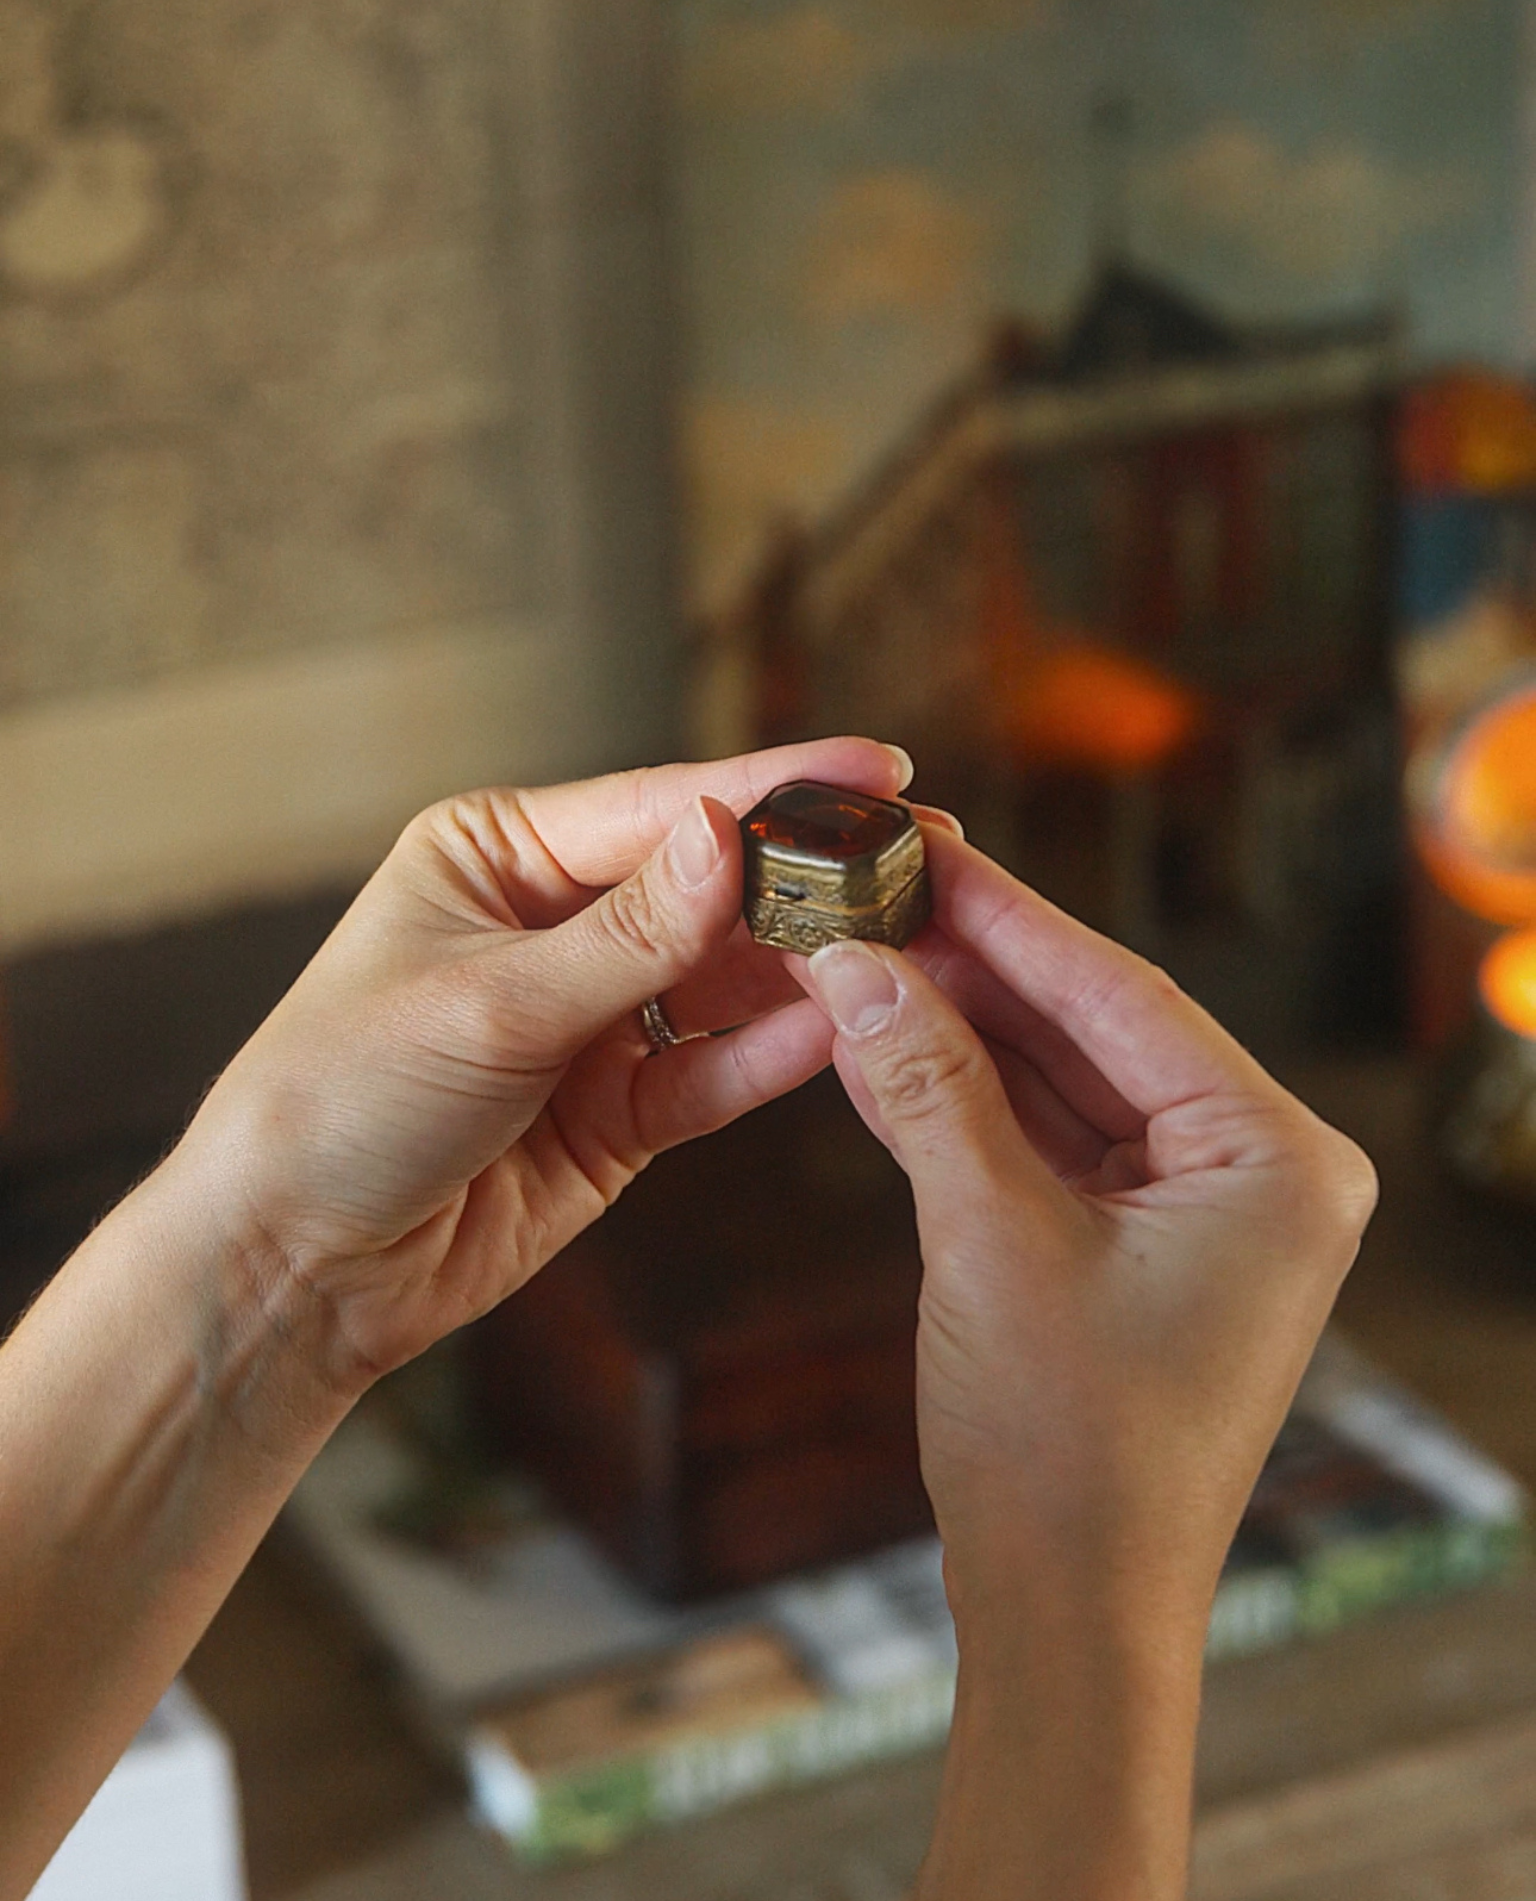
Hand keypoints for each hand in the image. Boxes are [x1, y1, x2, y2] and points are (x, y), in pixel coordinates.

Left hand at [180, 738, 908, 1389]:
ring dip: (803, 969)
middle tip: (918, 860)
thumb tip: (729, 837)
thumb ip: (626, 937)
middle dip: (805, 880)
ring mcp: (592, 1020)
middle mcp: (554, 924)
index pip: (658, 807)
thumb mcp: (488, 1005)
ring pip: (725, 981)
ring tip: (899, 947)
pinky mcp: (618, 1111)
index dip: (772, 787)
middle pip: (707, 889)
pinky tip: (834, 1033)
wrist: (293, 1267)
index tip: (877, 764)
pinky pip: (711, 1073)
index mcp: (498, 855)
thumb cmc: (340, 1101)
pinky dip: (767, 1059)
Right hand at [799, 830, 1378, 1898]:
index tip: (923, 843)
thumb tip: (858, 964)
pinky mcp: (1133, 1245)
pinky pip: (1041, 1142)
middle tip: (872, 888)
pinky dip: (960, 1100)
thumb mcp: (988, 1240)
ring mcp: (1196, 1209)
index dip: (1008, 914)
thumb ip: (928, 1085)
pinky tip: (874, 1040)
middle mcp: (1255, 1170)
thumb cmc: (1064, 1452)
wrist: (1070, 1620)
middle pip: (1091, 1026)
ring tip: (852, 949)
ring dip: (953, 1027)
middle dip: (971, 965)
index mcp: (1276, 1158)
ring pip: (1056, 1080)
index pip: (1123, 995)